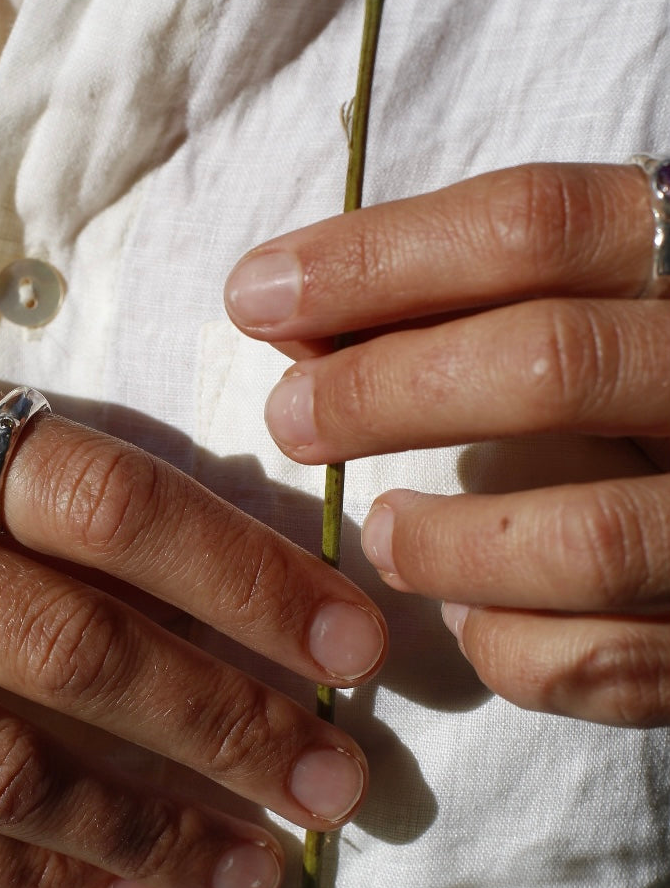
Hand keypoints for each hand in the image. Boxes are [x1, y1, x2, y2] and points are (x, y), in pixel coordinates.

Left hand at [225, 162, 669, 725]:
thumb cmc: (657, 360)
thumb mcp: (602, 289)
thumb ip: (478, 284)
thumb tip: (284, 305)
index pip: (537, 225)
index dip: (378, 260)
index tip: (258, 295)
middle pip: (554, 364)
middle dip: (387, 393)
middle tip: (293, 419)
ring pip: (591, 537)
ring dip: (450, 545)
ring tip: (386, 537)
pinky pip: (617, 662)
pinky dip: (517, 650)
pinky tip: (473, 620)